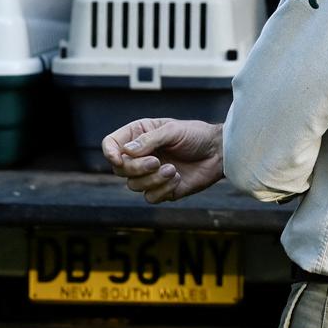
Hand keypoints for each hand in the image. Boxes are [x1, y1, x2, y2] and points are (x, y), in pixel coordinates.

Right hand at [101, 118, 224, 203]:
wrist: (218, 153)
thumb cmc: (196, 135)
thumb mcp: (172, 131)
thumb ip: (149, 140)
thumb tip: (125, 151)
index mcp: (138, 135)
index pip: (111, 144)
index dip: (109, 152)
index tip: (118, 158)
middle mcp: (140, 156)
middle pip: (119, 169)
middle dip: (136, 168)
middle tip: (156, 162)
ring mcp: (150, 174)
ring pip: (133, 185)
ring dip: (152, 179)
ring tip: (172, 169)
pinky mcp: (162, 190)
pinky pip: (150, 197)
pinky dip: (162, 189)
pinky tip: (177, 178)